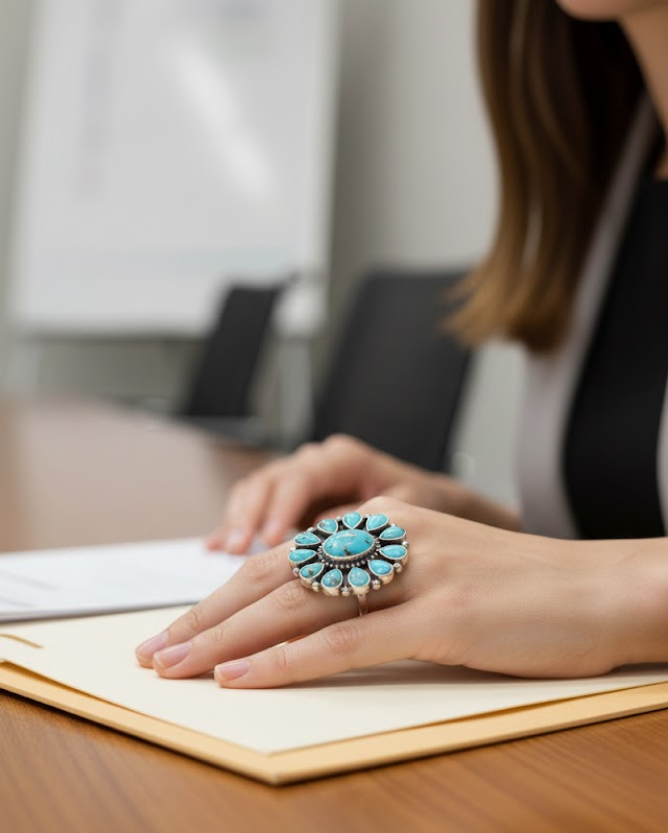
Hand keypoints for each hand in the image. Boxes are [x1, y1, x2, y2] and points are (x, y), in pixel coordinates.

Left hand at [136, 497, 645, 687]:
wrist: (601, 587)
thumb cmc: (519, 589)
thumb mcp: (436, 568)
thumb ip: (376, 580)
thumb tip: (306, 618)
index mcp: (386, 520)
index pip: (286, 556)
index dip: (225, 593)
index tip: (182, 626)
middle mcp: (392, 535)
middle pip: (277, 575)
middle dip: (207, 616)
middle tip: (156, 650)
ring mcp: (417, 572)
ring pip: (299, 604)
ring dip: (228, 638)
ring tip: (177, 666)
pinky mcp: (443, 616)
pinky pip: (348, 642)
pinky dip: (287, 662)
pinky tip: (245, 677)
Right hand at [209, 434, 475, 553]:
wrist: (434, 509)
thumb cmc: (428, 510)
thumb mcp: (408, 512)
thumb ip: (366, 521)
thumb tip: (325, 535)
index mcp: (345, 459)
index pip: (303, 475)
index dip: (283, 506)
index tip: (272, 538)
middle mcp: (316, 464)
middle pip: (269, 481)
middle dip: (247, 516)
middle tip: (233, 550)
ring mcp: (299, 483)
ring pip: (254, 492)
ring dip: (237, 521)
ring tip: (224, 553)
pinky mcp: (289, 506)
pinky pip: (253, 510)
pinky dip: (234, 528)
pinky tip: (214, 550)